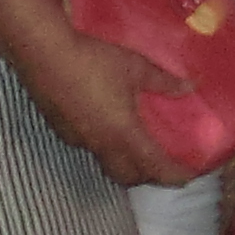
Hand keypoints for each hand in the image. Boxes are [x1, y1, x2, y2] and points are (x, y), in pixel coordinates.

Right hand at [34, 32, 201, 187]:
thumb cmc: (95, 61)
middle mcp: (100, 144)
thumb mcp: (136, 67)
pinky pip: (91, 150)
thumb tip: (190, 87)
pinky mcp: (62, 132)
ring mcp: (78, 141)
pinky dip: (107, 150)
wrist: (44, 56)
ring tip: (141, 152)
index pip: (152, 165)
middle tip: (166, 166)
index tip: (188, 178)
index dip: (172, 174)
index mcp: (123, 133)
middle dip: (148, 176)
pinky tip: (111, 130)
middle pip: (127, 175)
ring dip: (126, 166)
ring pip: (106, 165)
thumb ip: (164, 81)